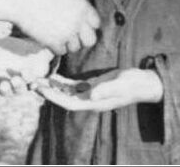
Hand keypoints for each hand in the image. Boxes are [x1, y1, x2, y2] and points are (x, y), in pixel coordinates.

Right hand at [0, 0, 100, 54]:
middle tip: (70, 37)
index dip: (86, 26)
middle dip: (81, 40)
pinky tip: (45, 37)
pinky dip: (53, 47)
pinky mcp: (55, 42)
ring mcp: (68, 32)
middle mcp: (78, 20)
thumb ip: (74, 7)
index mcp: (82, 5)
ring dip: (65, 44)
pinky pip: (61, 52)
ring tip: (53, 33)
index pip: (96, 23)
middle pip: (91, 41)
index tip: (78, 27)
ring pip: (75, 48)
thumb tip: (79, 19)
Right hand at [0, 36, 53, 95]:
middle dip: (4, 89)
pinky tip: (33, 81)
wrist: (29, 42)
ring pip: (19, 90)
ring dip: (17, 86)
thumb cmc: (9, 47)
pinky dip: (33, 84)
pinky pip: (33, 86)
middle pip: (4, 91)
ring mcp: (21, 83)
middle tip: (4, 85)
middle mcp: (7, 82)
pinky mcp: (33, 80)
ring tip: (16, 78)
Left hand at [34, 68, 163, 111]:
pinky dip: (63, 82)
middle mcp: (91, 100)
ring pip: (68, 93)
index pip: (70, 103)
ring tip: (39, 79)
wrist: (146, 83)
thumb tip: (91, 95)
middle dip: (49, 92)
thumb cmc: (135, 83)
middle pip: (65, 99)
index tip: (42, 89)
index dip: (54, 97)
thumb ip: (107, 89)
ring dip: (54, 87)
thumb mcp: (122, 84)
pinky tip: (54, 76)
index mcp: (95, 102)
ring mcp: (92, 94)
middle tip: (33, 83)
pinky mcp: (94, 86)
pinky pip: (75, 87)